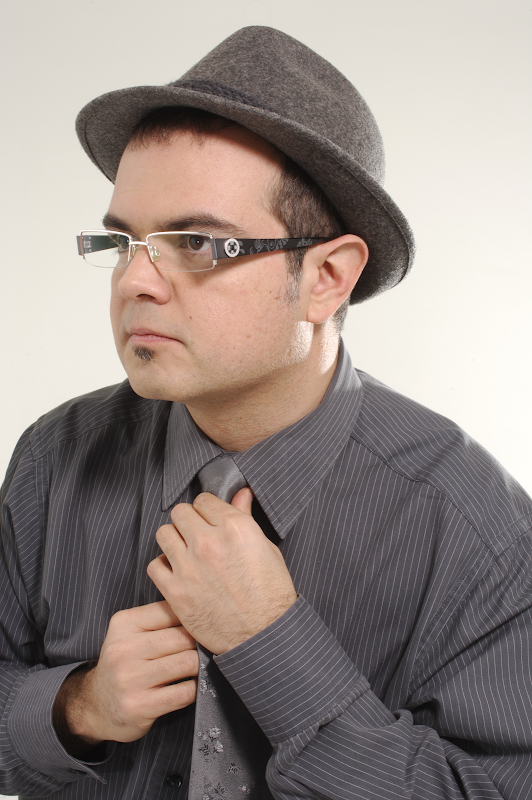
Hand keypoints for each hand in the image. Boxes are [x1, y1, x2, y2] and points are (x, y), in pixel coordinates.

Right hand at [53, 601, 197, 745]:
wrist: (95, 706)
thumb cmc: (122, 663)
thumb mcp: (130, 632)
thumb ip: (159, 618)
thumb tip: (201, 610)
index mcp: (124, 624)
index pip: (171, 610)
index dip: (192, 619)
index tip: (201, 626)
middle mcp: (124, 650)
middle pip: (183, 637)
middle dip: (200, 643)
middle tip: (206, 648)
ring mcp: (131, 679)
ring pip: (187, 663)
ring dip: (199, 665)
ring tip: (199, 666)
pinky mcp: (141, 705)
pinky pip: (185, 692)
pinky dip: (195, 688)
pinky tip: (190, 686)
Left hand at [147, 488, 297, 654]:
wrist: (265, 636)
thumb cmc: (271, 593)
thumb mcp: (266, 548)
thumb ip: (245, 518)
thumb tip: (241, 493)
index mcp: (234, 528)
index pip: (204, 501)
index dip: (207, 510)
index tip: (209, 521)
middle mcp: (208, 543)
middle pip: (180, 513)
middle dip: (188, 521)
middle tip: (196, 535)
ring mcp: (189, 567)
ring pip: (163, 534)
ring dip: (173, 540)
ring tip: (185, 552)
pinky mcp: (176, 592)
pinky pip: (154, 565)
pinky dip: (163, 567)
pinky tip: (177, 573)